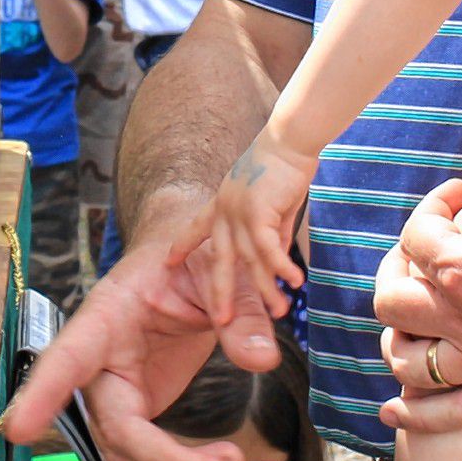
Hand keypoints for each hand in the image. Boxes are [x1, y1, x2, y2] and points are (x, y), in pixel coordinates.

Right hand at [1, 187, 289, 460]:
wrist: (186, 261)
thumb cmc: (190, 255)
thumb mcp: (219, 268)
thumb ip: (239, 310)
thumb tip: (260, 359)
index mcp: (107, 317)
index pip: (67, 358)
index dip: (41, 395)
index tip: (19, 431)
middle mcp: (100, 362)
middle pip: (111, 429)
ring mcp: (116, 391)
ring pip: (124, 456)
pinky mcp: (136, 408)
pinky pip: (141, 458)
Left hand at [181, 128, 312, 330]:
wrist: (289, 140)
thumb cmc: (284, 167)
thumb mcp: (274, 206)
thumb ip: (274, 234)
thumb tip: (279, 261)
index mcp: (222, 203)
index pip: (196, 227)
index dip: (182, 245)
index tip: (168, 260)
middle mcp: (225, 210)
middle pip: (220, 259)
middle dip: (220, 292)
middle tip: (221, 320)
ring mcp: (238, 211)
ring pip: (250, 260)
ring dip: (266, 288)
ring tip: (279, 312)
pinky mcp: (257, 212)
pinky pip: (268, 249)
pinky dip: (281, 267)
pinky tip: (293, 282)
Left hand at [371, 87, 461, 431]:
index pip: (416, 237)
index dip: (430, 207)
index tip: (456, 195)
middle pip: (394, 300)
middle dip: (397, 271)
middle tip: (424, 253)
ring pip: (410, 360)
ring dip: (400, 336)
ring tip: (412, 316)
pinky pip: (450, 415)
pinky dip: (417, 414)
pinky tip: (395, 408)